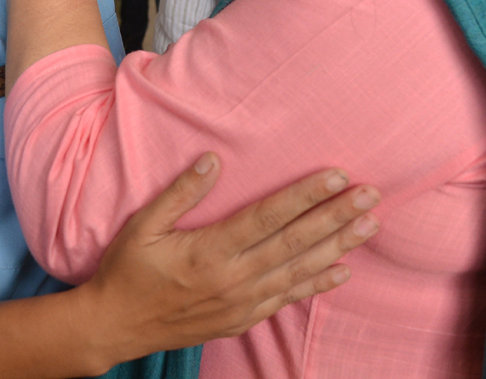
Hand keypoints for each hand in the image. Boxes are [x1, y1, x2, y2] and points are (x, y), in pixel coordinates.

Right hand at [78, 154, 379, 368]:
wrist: (115, 326)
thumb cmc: (126, 271)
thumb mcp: (143, 225)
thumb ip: (181, 192)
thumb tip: (213, 159)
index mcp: (209, 251)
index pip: (268, 216)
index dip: (305, 195)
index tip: (337, 176)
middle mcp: (233, 279)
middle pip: (294, 242)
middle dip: (336, 216)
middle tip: (370, 196)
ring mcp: (241, 303)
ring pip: (299, 270)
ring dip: (337, 247)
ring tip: (369, 226)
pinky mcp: (241, 319)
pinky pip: (287, 298)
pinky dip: (316, 283)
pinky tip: (342, 269)